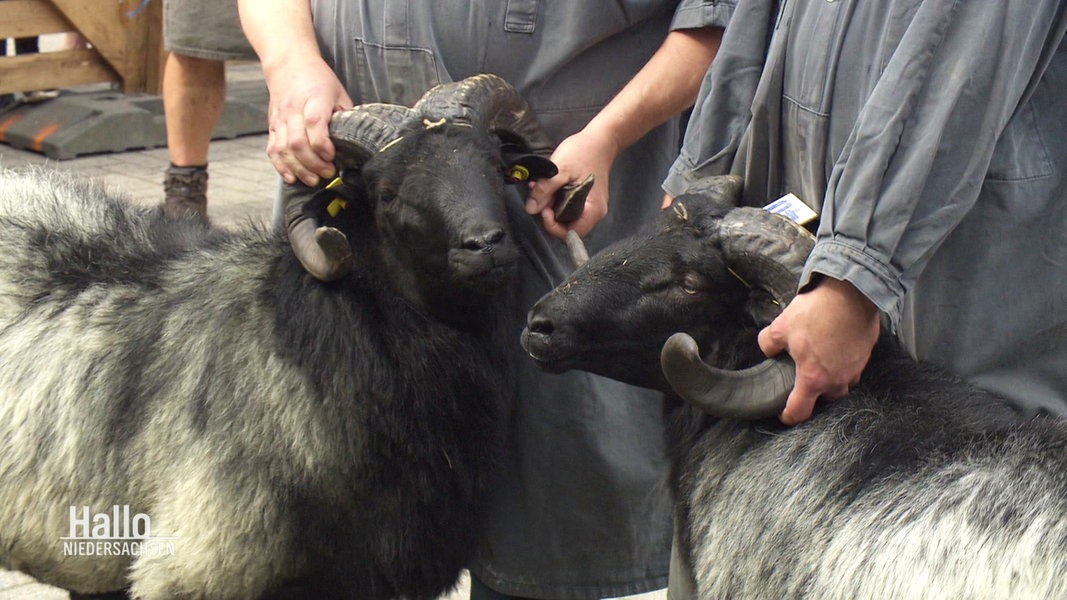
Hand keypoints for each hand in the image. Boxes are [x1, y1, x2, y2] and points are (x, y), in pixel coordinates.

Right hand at [263, 58, 353, 186]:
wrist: (289, 65)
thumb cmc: (318, 80)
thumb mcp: (339, 92)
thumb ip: (345, 115)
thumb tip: (356, 140)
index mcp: (314, 98)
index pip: (314, 123)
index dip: (322, 144)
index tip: (333, 156)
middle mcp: (293, 109)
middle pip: (297, 142)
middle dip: (313, 163)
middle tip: (328, 172)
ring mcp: (280, 119)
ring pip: (283, 149)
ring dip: (298, 168)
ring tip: (313, 180)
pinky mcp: (272, 126)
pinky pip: (272, 149)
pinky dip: (281, 166)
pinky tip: (292, 177)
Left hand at [524, 126, 617, 239]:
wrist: (600, 139)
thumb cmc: (585, 151)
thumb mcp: (560, 169)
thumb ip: (544, 190)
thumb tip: (530, 209)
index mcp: (592, 210)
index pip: (570, 234)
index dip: (553, 226)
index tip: (543, 210)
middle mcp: (593, 213)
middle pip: (566, 227)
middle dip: (549, 216)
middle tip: (540, 198)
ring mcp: (589, 207)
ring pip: (564, 218)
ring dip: (550, 207)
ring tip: (542, 190)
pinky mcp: (584, 200)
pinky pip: (567, 208)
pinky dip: (555, 201)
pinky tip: (548, 188)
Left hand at [757, 277, 880, 424]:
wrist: (851, 293)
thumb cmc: (816, 313)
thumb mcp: (781, 327)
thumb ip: (768, 344)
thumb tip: (768, 350)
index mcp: (813, 379)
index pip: (800, 411)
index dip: (788, 416)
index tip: (784, 414)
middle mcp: (837, 380)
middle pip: (825, 399)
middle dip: (814, 395)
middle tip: (803, 381)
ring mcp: (855, 368)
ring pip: (842, 384)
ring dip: (831, 379)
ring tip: (820, 363)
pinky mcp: (866, 354)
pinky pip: (853, 367)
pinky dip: (844, 363)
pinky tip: (835, 349)